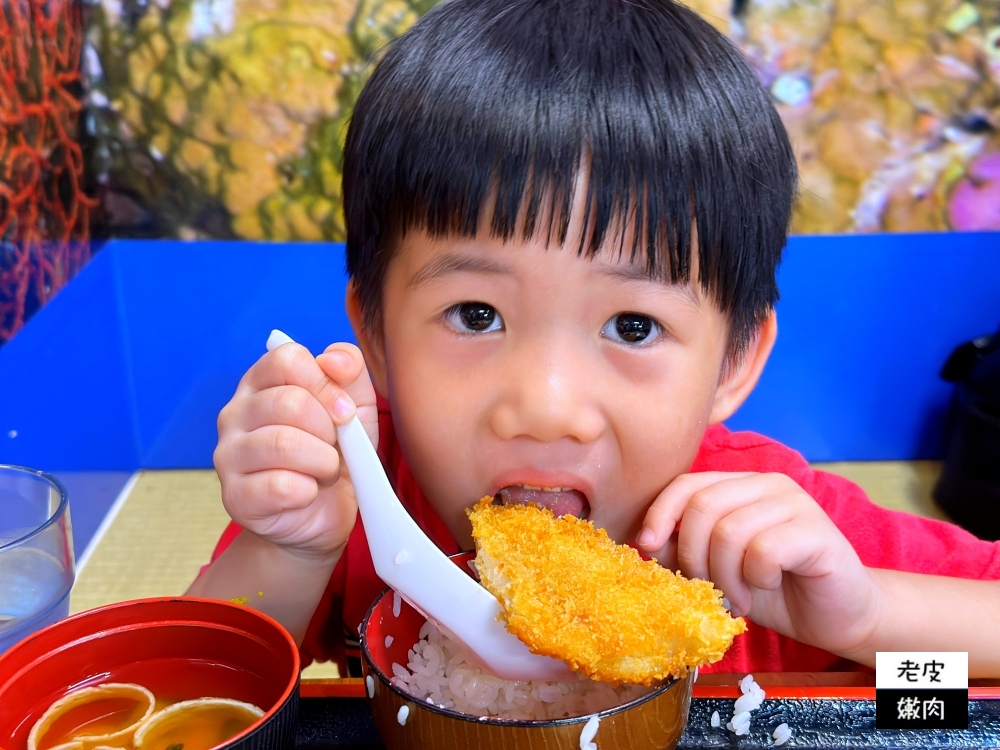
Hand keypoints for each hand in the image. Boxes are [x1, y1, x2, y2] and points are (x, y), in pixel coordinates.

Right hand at [213, 341, 377, 559]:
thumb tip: (333, 359)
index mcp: (261, 382)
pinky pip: (281, 486)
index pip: (287, 359)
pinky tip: (308, 492)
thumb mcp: (355, 408)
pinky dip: (309, 491)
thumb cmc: (335, 453)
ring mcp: (228, 455)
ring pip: (283, 443)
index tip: (345, 411)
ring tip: (325, 471)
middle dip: (328, 430)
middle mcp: (235, 413)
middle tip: (334, 449)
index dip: (326, 384)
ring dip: (322, 461)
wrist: (323, 514)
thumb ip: (350, 373)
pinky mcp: (234, 496)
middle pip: (290, 402)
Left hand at [635, 472, 883, 659]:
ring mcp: (796, 502)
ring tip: (738, 598)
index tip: (646, 547)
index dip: (660, 514)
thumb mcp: (717, 569)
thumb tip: (646, 542)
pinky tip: (767, 588)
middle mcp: (767, 484)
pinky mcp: (817, 530)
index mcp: (740, 485)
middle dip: (693, 557)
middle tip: (707, 590)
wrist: (836, 615)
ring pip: (729, 531)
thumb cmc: (774, 590)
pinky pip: (763, 550)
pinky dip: (755, 578)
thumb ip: (684, 550)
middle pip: (703, 506)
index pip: (687, 484)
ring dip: (725, 577)